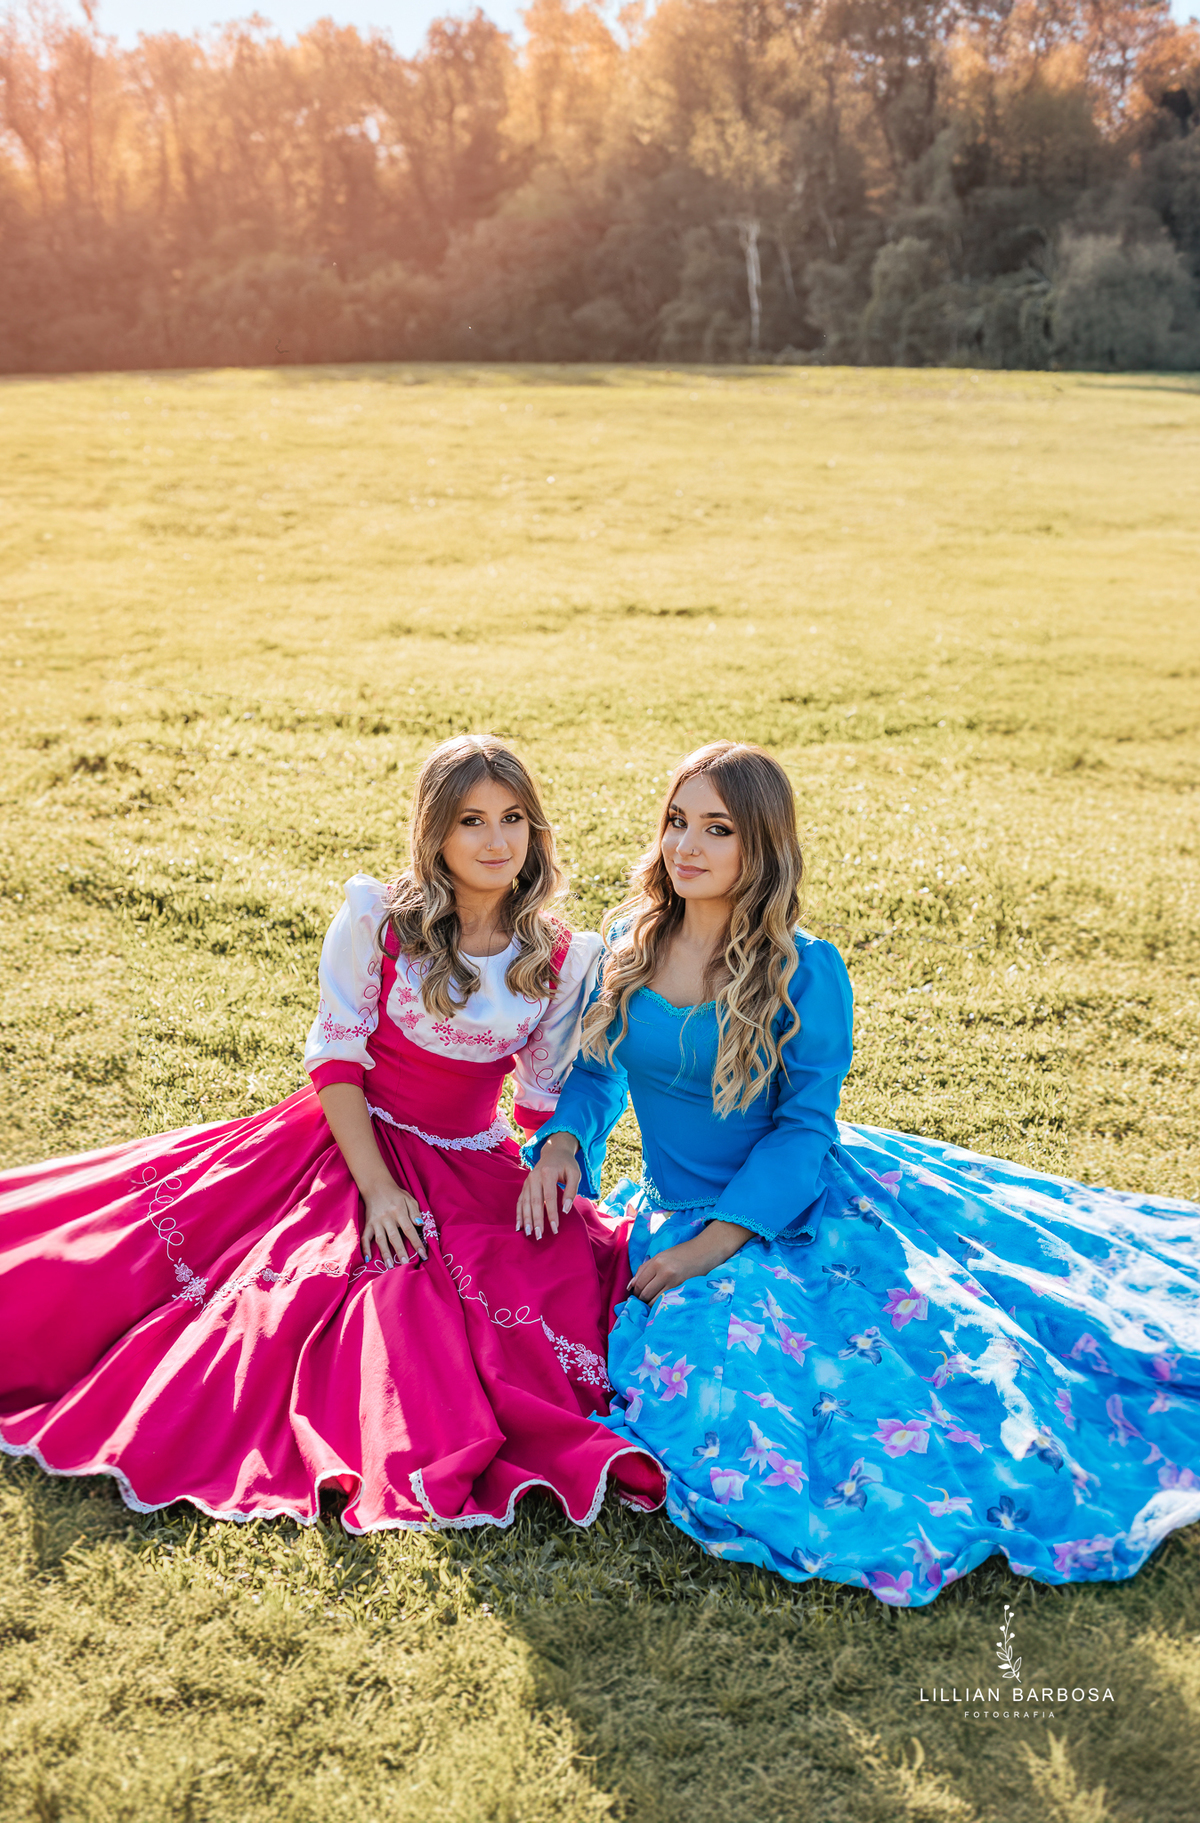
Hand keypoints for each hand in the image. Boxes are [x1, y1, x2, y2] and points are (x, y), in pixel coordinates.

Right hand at [361, 1183, 426, 1266]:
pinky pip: (365, 1237)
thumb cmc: (396, 1195)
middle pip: (394, 1237)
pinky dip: (365, 1248)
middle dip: (401, 1252)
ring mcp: (376, 1222)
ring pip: (380, 1239)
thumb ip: (415, 1212)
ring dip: (385, 1253)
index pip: (409, 1229)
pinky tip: (368, 1259)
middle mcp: (387, 1218)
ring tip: (390, 1266)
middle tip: (406, 1265)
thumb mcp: (409, 1199)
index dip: (416, 1243)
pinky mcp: (368, 1224)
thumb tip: (420, 1225)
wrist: (376, 1186)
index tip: (423, 1255)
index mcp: (399, 1211)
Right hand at [516, 1131, 580, 1240]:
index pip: (549, 1197)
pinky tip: (519, 1226)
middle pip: (534, 1202)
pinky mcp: (525, 1185)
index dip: (551, 1214)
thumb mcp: (575, 1174)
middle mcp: (534, 1177)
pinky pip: (520, 1201)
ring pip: (525, 1203)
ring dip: (526, 1219)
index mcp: (547, 1173)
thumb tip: (565, 1210)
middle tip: (539, 1236)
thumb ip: (572, 1191)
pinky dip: (519, 1214)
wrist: (554, 1151)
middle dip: (536, 1220)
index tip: (554, 1228)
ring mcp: (528, 1181)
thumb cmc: (567, 1164)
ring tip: (528, 1233)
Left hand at [629, 1219, 752, 1302]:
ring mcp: (674, 1282)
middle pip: (644, 1293)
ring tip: (653, 1300)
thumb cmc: (682, 1253)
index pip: (638, 1283)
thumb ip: (644, 1269)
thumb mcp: (661, 1256)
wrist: (705, 1252)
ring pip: (653, 1301)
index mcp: (657, 1261)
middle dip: (641, 1299)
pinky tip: (662, 1301)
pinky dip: (660, 1304)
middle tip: (643, 1299)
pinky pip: (665, 1301)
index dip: (635, 1291)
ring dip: (650, 1303)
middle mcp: (664, 1272)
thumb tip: (630, 1286)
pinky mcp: (683, 1289)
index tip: (636, 1294)